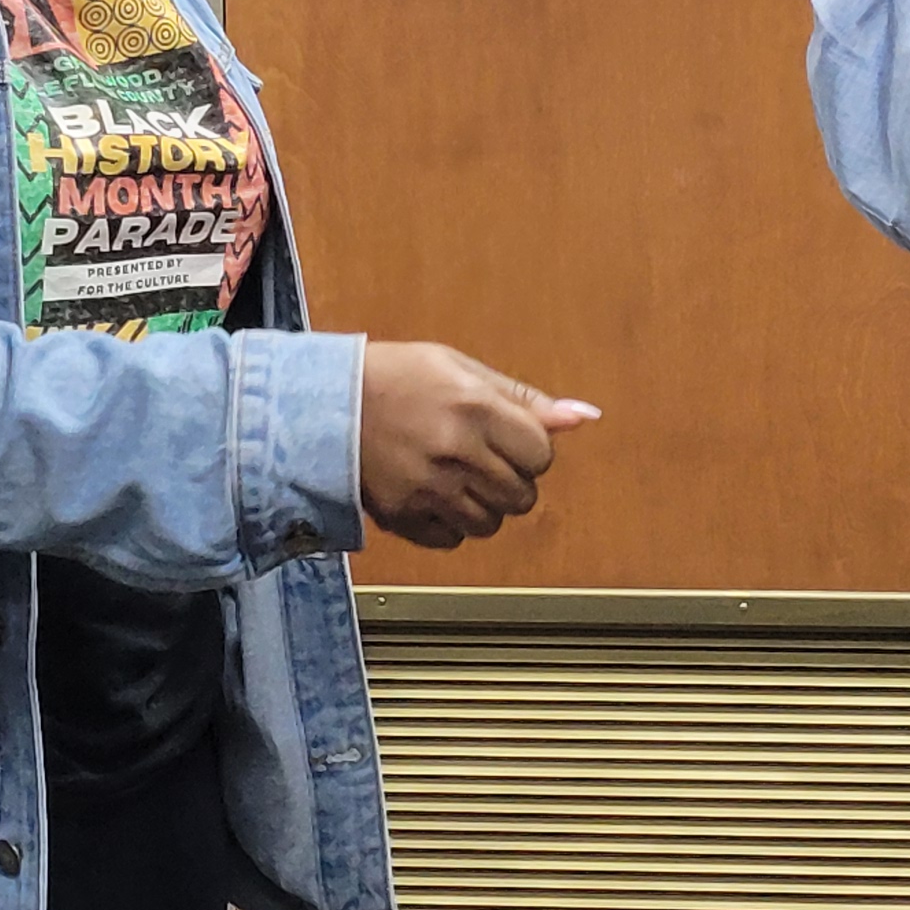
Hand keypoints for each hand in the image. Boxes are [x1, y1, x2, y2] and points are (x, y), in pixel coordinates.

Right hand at [359, 343, 601, 549]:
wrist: (325, 403)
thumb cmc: (398, 377)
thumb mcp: (462, 369)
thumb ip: (525, 400)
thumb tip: (585, 417)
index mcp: (476, 408)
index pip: (542, 454)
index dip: (530, 449)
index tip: (508, 438)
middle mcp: (457, 452)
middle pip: (522, 496)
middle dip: (511, 479)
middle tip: (480, 457)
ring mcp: (429, 489)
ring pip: (491, 524)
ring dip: (483, 505)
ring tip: (456, 476)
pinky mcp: (403, 516)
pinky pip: (453, 539)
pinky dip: (450, 524)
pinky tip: (433, 495)